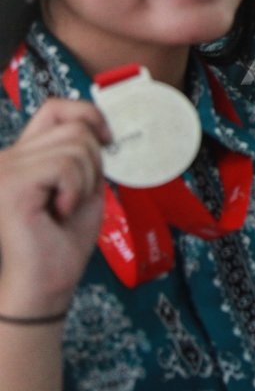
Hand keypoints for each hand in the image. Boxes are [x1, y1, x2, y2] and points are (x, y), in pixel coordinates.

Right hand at [0, 99, 108, 316]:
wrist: (45, 282)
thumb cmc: (62, 241)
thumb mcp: (83, 186)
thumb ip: (86, 155)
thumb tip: (104, 126)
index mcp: (24, 155)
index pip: (56, 108)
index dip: (89, 114)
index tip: (108, 140)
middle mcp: (8, 156)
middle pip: (74, 127)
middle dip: (93, 162)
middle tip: (77, 196)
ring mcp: (6, 168)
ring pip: (75, 145)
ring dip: (86, 180)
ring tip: (66, 206)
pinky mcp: (12, 183)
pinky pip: (66, 166)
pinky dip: (75, 190)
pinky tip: (59, 211)